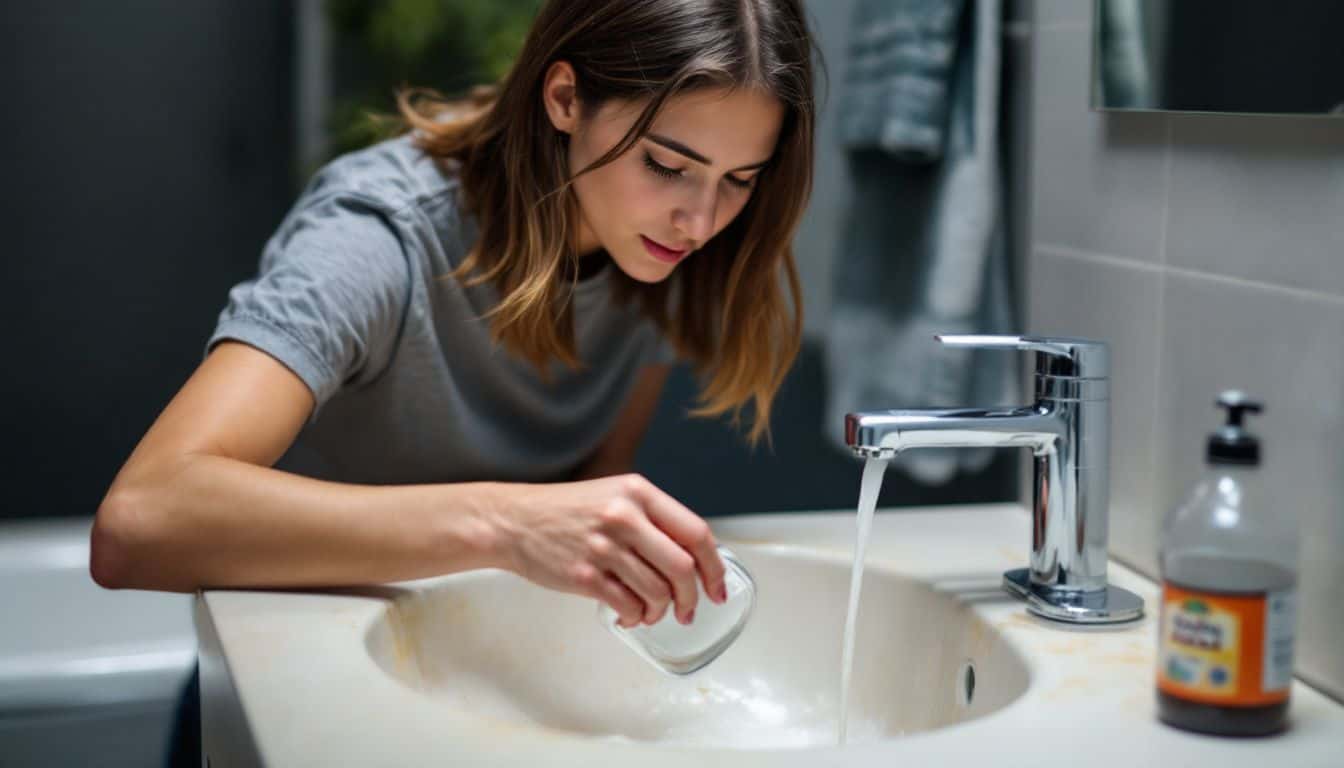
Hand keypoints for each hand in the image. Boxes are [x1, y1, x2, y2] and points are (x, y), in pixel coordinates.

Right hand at [491, 474, 727, 627]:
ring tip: (651, 612)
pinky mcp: (584, 575)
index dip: (714, 566)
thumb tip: (695, 557)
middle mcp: (624, 516)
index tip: (718, 587)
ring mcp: (604, 547)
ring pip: (657, 592)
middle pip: (682, 568)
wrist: (513, 521)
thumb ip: (653, 519)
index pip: (696, 533)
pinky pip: (628, 606)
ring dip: (661, 611)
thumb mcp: (615, 496)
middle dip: (692, 597)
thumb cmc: (566, 511)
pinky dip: (636, 617)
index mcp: (638, 492)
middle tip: (688, 610)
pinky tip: (630, 615)